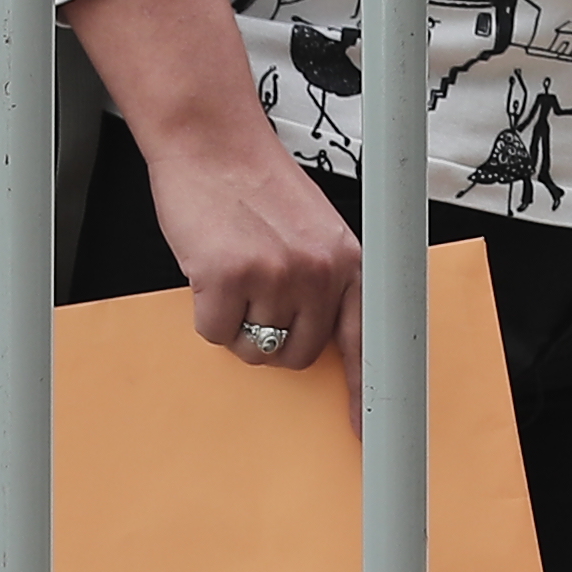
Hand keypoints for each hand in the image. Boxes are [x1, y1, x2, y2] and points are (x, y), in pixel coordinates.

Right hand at [66, 0, 362, 372]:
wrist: (212, 142)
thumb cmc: (256, 185)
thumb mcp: (313, 231)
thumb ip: (324, 280)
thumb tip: (317, 338)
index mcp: (348, 262)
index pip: (366, 343)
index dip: (364, 393)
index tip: (363, 430)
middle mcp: (319, 272)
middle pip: (298, 356)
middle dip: (272, 338)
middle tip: (254, 296)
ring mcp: (276, 276)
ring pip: (254, 349)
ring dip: (236, 323)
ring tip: (232, 272)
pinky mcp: (228, 277)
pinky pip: (215, 334)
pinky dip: (205, 313)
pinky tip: (209, 271)